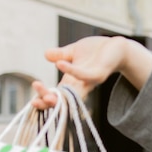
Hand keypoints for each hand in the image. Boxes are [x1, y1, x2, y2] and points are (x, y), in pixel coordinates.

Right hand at [32, 36, 151, 109]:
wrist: (117, 47)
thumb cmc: (96, 52)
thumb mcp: (74, 52)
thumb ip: (61, 55)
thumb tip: (46, 55)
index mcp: (72, 82)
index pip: (56, 95)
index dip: (44, 99)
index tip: (33, 100)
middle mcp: (80, 85)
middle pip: (62, 100)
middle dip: (48, 103)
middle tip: (35, 101)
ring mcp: (89, 82)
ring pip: (71, 92)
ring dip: (57, 94)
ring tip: (39, 86)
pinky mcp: (99, 74)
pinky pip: (84, 75)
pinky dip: (72, 70)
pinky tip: (59, 64)